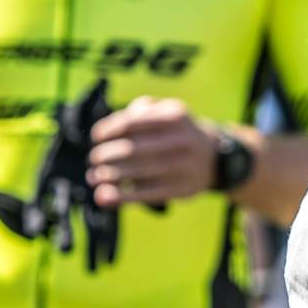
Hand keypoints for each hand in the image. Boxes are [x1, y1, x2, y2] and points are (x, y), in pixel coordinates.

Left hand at [88, 96, 218, 207]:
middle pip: (132, 149)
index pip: (132, 123)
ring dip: (109, 177)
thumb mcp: (166, 110)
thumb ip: (138, 111)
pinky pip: (146, 194)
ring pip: (137, 173)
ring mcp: (183, 167)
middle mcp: (182, 141)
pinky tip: (104, 196)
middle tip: (94, 160)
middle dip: (106, 156)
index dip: (109, 130)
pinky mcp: (182, 189)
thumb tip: (106, 131)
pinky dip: (122, 197)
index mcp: (175, 117)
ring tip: (94, 178)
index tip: (96, 137)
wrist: (213, 158)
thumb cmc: (177, 132)